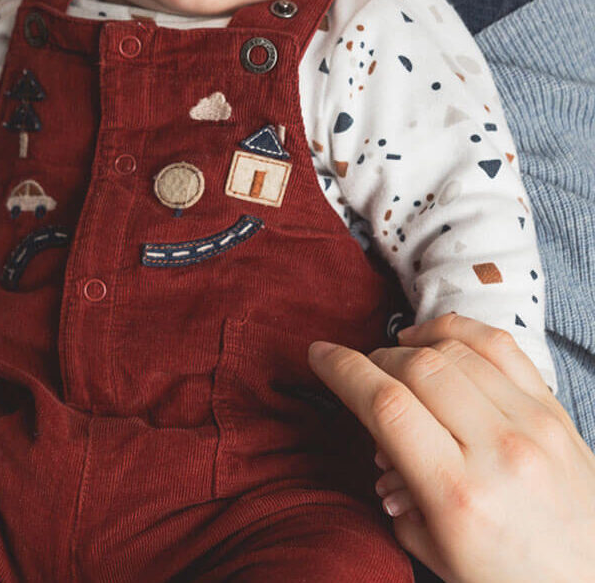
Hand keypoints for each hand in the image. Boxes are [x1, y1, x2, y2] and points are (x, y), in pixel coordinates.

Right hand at [308, 314, 594, 582]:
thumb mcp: (434, 548)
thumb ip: (396, 488)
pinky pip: (502, 347)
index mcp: (458, 493)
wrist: (589, 582)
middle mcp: (499, 450)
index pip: (386, 405)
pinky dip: (459, 331)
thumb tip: (380, 445)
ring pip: (458, 349)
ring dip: (413, 346)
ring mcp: (534, 424)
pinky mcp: (556, 411)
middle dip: (375, 359)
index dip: (343, 370)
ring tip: (397, 363)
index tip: (320, 355)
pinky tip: (437, 342)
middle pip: (417, 368)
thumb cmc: (509, 576)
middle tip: (362, 374)